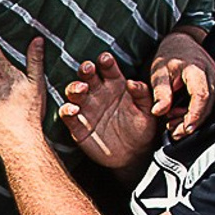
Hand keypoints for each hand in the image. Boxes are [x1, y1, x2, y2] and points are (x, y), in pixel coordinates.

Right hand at [57, 53, 158, 169]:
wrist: (133, 155)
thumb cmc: (141, 129)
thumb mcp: (147, 112)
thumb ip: (143, 95)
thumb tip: (133, 82)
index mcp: (115, 85)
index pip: (108, 69)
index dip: (105, 62)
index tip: (105, 59)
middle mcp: (98, 94)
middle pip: (87, 76)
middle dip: (85, 69)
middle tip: (88, 69)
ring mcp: (86, 109)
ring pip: (73, 92)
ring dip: (75, 87)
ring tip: (82, 89)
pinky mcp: (78, 126)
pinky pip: (67, 115)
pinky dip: (67, 110)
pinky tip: (73, 110)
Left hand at [147, 30, 214, 139]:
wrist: (181, 43)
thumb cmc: (169, 56)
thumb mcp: (159, 72)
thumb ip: (160, 92)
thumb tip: (158, 112)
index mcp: (197, 69)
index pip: (201, 95)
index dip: (195, 114)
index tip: (185, 128)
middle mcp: (213, 73)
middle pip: (207, 105)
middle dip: (191, 122)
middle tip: (174, 132)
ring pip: (210, 106)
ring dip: (193, 118)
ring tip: (173, 123)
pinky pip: (210, 103)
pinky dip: (197, 112)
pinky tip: (182, 116)